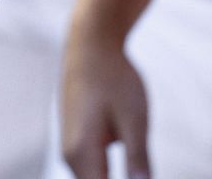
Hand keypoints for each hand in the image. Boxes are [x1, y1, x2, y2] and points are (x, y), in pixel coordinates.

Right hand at [59, 30, 151, 178]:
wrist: (90, 45)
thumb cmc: (113, 78)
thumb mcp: (134, 119)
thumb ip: (137, 159)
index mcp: (82, 153)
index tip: (139, 175)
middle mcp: (71, 155)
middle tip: (141, 165)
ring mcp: (72, 148)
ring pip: (96, 178)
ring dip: (118, 175)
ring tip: (133, 152)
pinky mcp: (78, 141)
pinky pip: (95, 167)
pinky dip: (110, 169)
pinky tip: (127, 151)